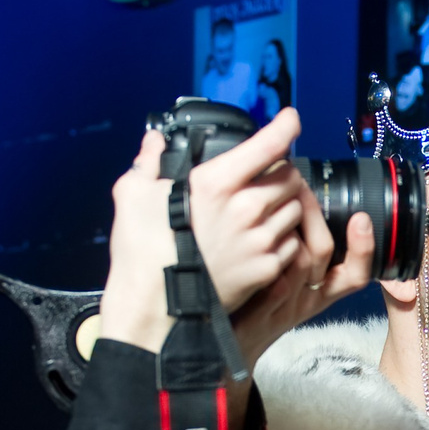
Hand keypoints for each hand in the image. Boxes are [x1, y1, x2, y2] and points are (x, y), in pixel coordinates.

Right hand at [98, 109, 319, 353]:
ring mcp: (259, 241)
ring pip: (295, 209)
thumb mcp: (132, 196)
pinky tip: (263, 239)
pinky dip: (284, 237)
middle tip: (267, 176)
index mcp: (216, 183)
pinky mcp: (266, 269)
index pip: (268, 144)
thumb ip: (148, 163)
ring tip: (264, 210)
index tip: (290, 120)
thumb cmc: (142, 253)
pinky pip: (291, 244)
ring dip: (286, 204)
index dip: (285, 126)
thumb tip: (153, 143)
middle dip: (282, 171)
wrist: (154, 309)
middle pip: (289, 176)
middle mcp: (246, 209)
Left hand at [231, 193, 376, 361]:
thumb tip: (302, 201)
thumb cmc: (260, 306)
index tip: (362, 218)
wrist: (232, 345)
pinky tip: (256, 230)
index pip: (356, 274)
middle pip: (326, 256)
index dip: (364, 248)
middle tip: (298, 184)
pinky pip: (274, 279)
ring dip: (290, 226)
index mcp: (322, 293)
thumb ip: (300, 248)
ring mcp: (286, 306)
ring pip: (301, 262)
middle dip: (314, 214)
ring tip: (275, 198)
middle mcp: (309, 300)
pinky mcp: (261, 311)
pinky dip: (269, 252)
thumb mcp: (290, 282)